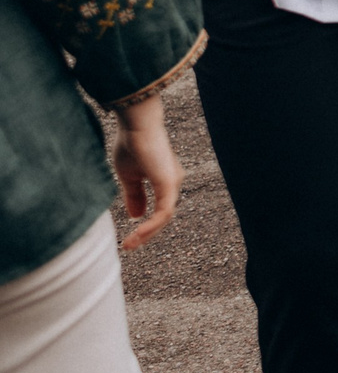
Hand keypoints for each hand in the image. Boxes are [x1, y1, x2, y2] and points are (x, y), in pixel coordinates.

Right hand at [112, 94, 182, 249]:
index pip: (159, 210)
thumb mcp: (129, 176)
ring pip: (165, 216)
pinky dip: (151, 225)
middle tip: (129, 246)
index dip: (146, 225)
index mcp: (165, 181)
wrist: (136, 126)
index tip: (128, 239)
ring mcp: (173, 183)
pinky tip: (137, 234)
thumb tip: (136, 216)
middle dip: (147, 233)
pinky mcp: (169, 183)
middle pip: (164, 216)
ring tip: (130, 244)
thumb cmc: (132, 145)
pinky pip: (164, 211)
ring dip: (147, 233)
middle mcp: (173, 183)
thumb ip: (134, 195)